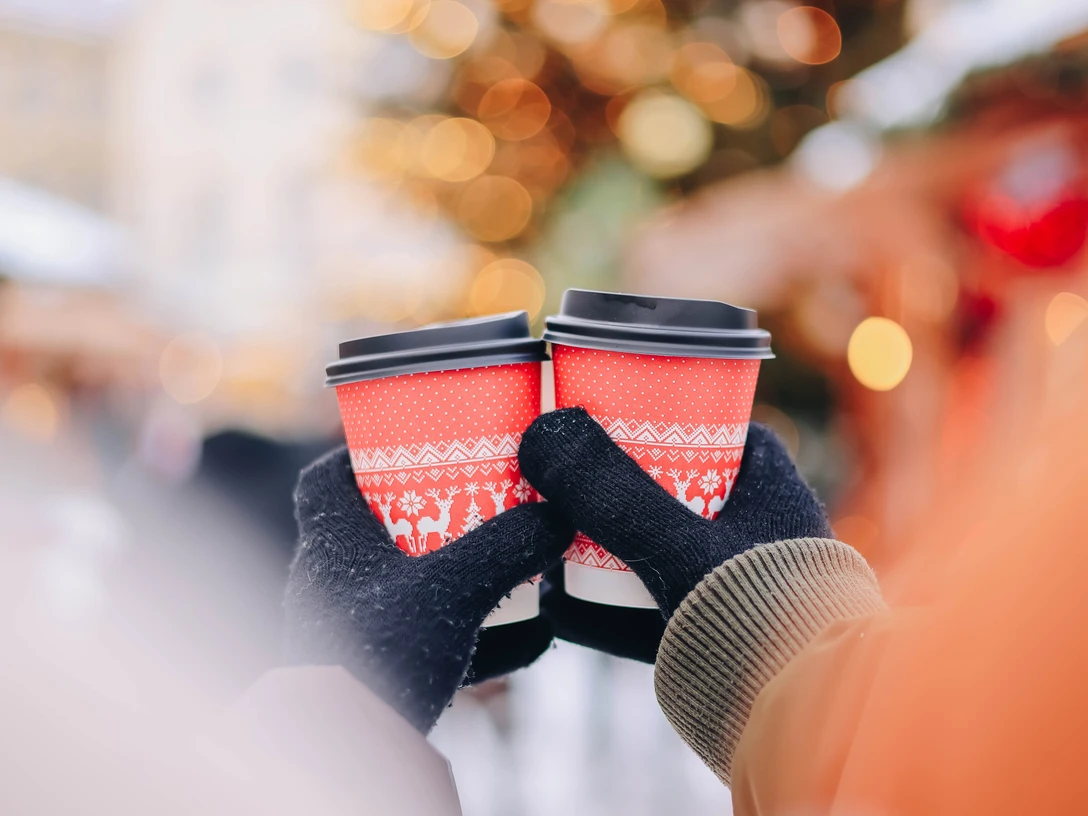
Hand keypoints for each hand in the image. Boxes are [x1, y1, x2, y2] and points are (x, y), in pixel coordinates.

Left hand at [284, 447, 572, 732]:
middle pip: (365, 522)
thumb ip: (507, 547)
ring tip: (488, 560)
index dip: (360, 455)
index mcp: (330, 542)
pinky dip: (446, 619)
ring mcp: (339, 623)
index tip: (408, 447)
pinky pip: (403, 626)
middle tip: (468, 500)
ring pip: (387, 576)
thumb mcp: (454, 589)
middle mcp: (325, 578)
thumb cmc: (383, 655)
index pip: (325, 477)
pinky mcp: (361, 663)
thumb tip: (557, 513)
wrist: (345, 747)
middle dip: (417, 509)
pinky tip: (502, 633)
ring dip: (434, 564)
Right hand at [519, 408, 831, 658]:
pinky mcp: (717, 623)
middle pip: (662, 484)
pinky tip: (561, 607)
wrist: (809, 715)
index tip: (586, 423)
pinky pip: (652, 600)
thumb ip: (609, 491)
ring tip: (545, 547)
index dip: (638, 418)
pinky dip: (610, 600)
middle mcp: (754, 519)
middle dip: (602, 491)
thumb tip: (542, 432)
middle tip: (551, 491)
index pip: (696, 422)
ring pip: (653, 544)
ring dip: (599, 546)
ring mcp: (735, 573)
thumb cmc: (760, 614)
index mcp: (765, 477)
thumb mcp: (676, 545)